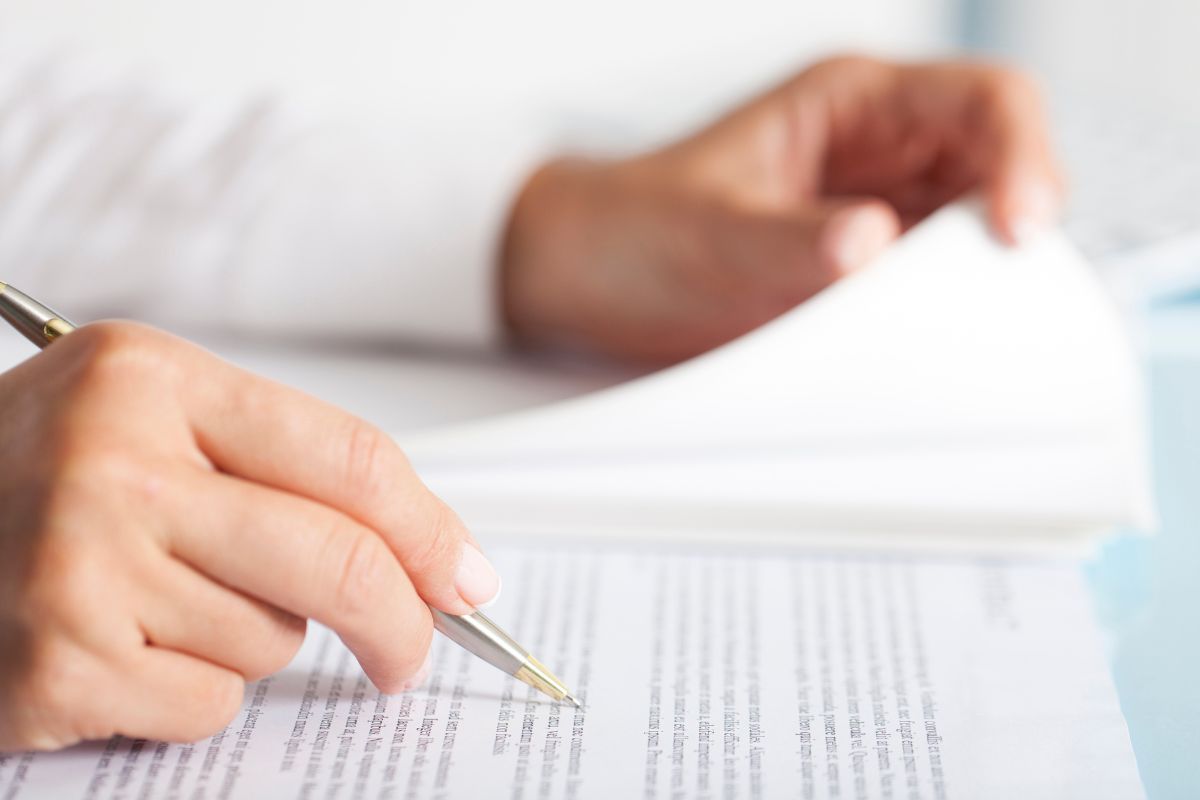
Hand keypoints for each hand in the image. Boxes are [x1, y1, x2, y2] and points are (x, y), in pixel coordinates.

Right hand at [0, 323, 498, 750]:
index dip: (432, 530)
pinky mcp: (55, 666)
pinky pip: (207, 703)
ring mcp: (77, 567)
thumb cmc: (36, 478)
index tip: (466, 579)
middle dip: (401, 621)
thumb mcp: (148, 422)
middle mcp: (112, 463)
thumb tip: (427, 557)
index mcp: (150, 379)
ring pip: (271, 638)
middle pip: (337, 558)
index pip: (350, 459)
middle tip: (409, 653)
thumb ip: (276, 468)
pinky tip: (119, 653)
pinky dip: (187, 695)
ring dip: (246, 639)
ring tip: (158, 602)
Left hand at [502, 55, 1063, 362]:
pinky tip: (940, 348)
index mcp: (852, 105)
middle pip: (1001, 167)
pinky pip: (935, 288)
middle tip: (1007, 296)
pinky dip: (950, 316)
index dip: (1023, 155)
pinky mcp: (864, 274)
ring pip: (978, 233)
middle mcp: (880, 151)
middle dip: (1021, 223)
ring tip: (977, 330)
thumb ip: (786, 241)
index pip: (982, 101)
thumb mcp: (706, 232)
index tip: (1018, 228)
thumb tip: (871, 245)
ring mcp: (878, 212)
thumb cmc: (634, 228)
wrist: (586, 278)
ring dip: (990, 278)